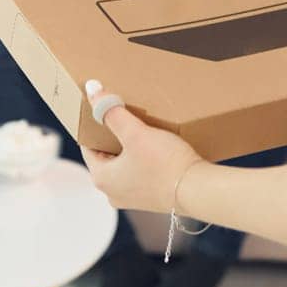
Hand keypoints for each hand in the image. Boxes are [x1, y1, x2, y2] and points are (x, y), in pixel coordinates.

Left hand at [79, 79, 203, 213]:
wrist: (198, 190)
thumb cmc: (165, 164)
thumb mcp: (135, 133)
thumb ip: (111, 111)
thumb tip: (92, 89)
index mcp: (101, 179)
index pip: (88, 146)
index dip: (94, 125)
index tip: (103, 110)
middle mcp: (112, 193)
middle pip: (106, 155)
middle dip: (114, 136)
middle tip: (124, 116)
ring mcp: (132, 198)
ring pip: (123, 164)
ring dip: (130, 147)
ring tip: (141, 130)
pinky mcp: (150, 198)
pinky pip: (139, 172)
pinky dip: (143, 159)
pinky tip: (156, 147)